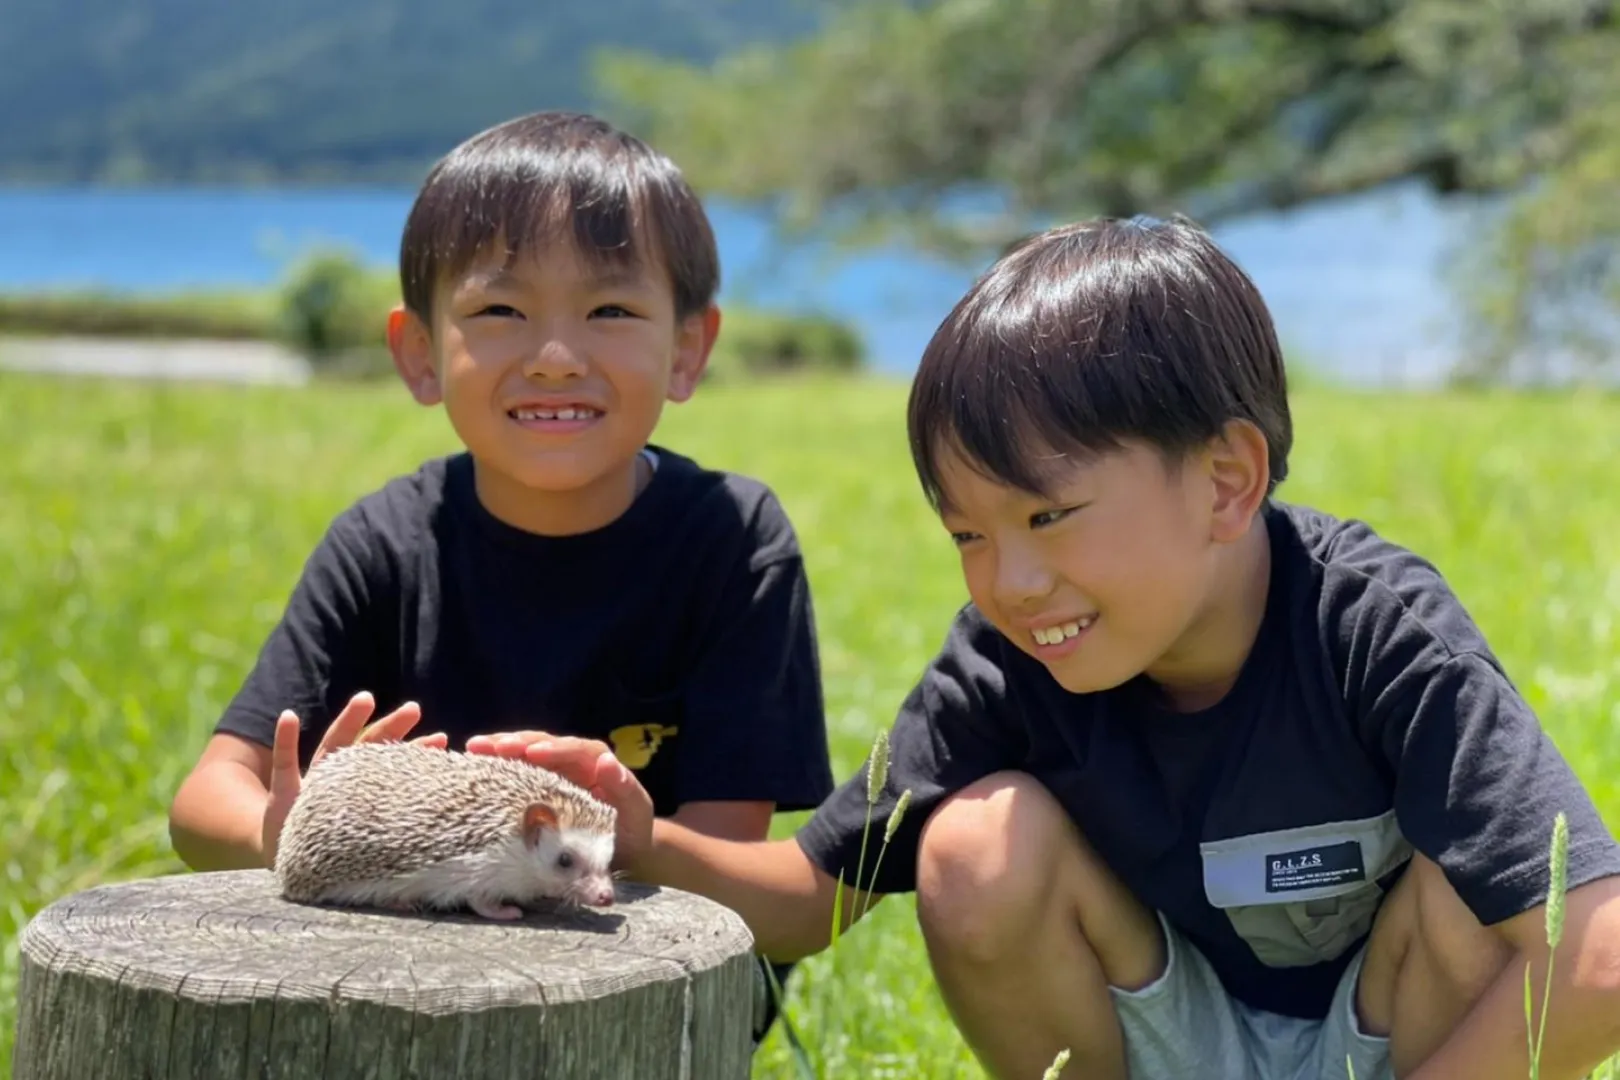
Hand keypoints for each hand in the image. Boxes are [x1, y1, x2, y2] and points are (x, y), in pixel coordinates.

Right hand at [262, 691, 445, 866]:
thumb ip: (390, 860)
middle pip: (369, 748)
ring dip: (348, 721)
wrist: (285, 867)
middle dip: (391, 727)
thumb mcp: (362, 858)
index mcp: (362, 797)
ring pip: (333, 746)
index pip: (393, 771)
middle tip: (415, 708)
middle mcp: (341, 784)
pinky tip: (289, 716)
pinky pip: (283, 763)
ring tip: (367, 699)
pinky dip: (285, 739)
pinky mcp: (282, 795)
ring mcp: (311, 786)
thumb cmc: (329, 859)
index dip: (415, 753)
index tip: (442, 740)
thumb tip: (430, 881)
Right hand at [470, 731, 653, 873]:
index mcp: (597, 763)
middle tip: (493, 745)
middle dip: (518, 743)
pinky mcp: (537, 789)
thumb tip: (608, 761)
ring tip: (475, 747)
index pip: (576, 749)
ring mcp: (552, 773)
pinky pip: (516, 773)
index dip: (556, 749)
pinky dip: (497, 767)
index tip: (534, 752)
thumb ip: (626, 789)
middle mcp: (572, 762)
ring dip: (501, 749)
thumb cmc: (632, 832)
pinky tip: (476, 764)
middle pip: (544, 744)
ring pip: (525, 754)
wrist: (624, 851)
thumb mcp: (636, 811)